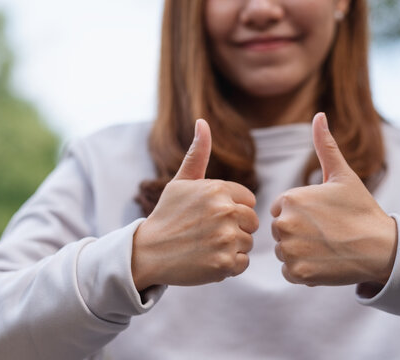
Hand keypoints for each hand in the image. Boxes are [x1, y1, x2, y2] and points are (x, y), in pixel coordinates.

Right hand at [131, 119, 258, 290]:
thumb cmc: (167, 215)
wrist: (147, 253)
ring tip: (206, 247)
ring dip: (231, 248)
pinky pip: (243, 263)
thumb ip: (197, 154)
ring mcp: (225, 238)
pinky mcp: (224, 263)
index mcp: (218, 189)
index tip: (212, 216)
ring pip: (247, 243)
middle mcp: (225, 211)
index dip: (232, 210)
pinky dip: (228, 266)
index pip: (248, 201)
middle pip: (252, 222)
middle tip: (209, 234)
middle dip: (235, 229)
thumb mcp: (180, 182)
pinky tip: (208, 260)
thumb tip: (202, 121)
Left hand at [270, 113, 396, 286]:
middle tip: (326, 233)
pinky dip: (303, 270)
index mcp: (290, 199)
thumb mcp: (342, 175)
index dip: (301, 214)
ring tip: (326, 247)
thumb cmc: (361, 209)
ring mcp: (291, 250)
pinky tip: (324, 262)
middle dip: (298, 233)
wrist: (382, 248)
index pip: (281, 209)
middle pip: (280, 231)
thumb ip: (325, 145)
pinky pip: (289, 272)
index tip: (322, 217)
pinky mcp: (298, 273)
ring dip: (300, 252)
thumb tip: (318, 115)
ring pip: (284, 251)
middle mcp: (285, 224)